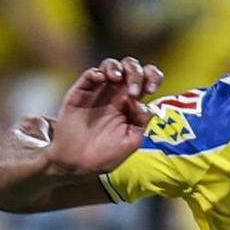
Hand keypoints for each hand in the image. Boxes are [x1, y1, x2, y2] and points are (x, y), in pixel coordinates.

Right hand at [49, 57, 163, 178]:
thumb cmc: (105, 155)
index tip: (151, 88)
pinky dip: (96, 72)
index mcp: (132, 103)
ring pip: (110, 65)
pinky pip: (89, 74)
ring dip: (116, 68)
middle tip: (133, 91)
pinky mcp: (81, 92)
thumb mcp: (131, 141)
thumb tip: (140, 101)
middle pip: (130, 67)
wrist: (77, 163)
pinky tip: (101, 79)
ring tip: (116, 79)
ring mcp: (99, 91)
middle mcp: (117, 94)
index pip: (147, 79)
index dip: (153, 76)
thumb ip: (141, 120)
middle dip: (136, 72)